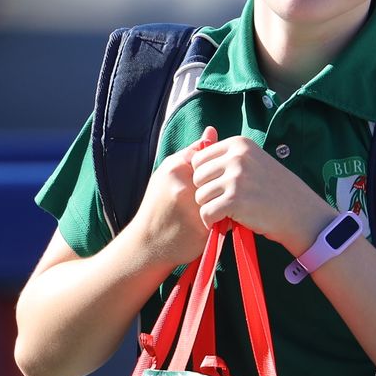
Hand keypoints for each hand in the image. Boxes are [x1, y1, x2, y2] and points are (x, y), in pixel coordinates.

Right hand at [132, 129, 215, 270]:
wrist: (147, 244)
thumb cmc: (158, 206)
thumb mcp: (168, 174)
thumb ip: (192, 153)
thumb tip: (212, 131)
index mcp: (175, 169)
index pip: (210, 158)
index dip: (213, 170)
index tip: (207, 179)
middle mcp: (184, 187)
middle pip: (220, 178)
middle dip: (223, 186)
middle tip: (218, 193)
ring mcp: (194, 209)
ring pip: (226, 197)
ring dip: (228, 201)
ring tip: (219, 206)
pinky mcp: (203, 229)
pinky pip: (227, 218)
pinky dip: (227, 218)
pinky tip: (219, 221)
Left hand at [191, 137, 332, 252]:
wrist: (301, 214)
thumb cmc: (277, 191)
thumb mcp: (255, 162)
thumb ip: (229, 158)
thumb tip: (194, 155)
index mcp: (240, 144)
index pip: (199, 158)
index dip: (205, 177)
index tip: (221, 188)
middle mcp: (237, 157)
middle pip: (197, 177)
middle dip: (206, 193)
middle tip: (224, 203)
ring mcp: (236, 178)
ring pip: (200, 196)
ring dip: (210, 208)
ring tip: (228, 213)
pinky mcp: (235, 201)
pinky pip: (206, 213)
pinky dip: (211, 222)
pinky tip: (224, 223)